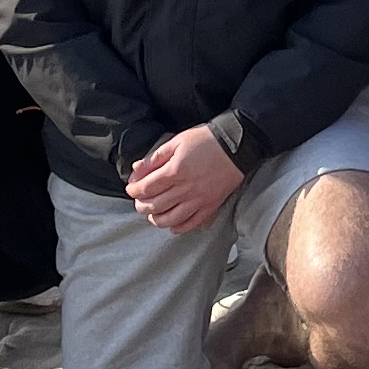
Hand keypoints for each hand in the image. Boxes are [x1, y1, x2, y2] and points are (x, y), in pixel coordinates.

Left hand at [124, 123, 246, 236]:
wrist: (237, 146)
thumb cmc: (206, 140)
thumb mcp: (177, 141)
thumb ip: (155, 157)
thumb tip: (136, 170)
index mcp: (175, 171)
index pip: (146, 188)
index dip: (134, 190)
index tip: (131, 188)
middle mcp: (185, 189)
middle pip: (155, 206)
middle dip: (141, 205)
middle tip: (139, 201)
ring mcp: (198, 200)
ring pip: (170, 219)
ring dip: (156, 219)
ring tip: (152, 214)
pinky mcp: (210, 206)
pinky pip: (191, 224)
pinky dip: (178, 228)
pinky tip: (172, 224)